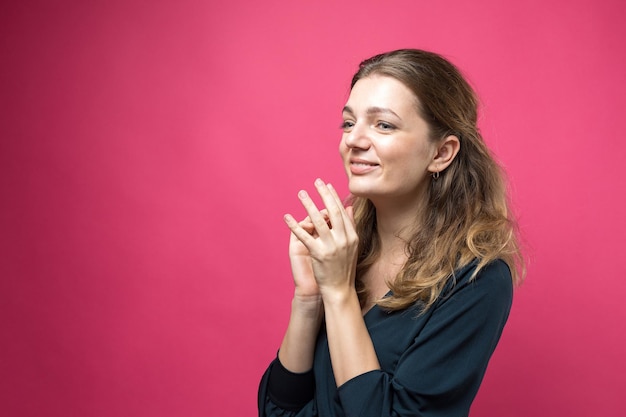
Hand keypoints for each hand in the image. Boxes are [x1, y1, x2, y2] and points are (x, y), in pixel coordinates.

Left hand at [284, 179, 357, 298]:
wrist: (340, 289)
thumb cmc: (344, 268)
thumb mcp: (353, 245)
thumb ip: (351, 225)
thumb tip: (349, 207)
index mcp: (352, 236)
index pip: (342, 211)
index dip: (334, 197)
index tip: (327, 184)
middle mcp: (343, 239)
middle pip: (332, 212)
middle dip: (323, 195)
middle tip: (316, 181)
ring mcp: (331, 247)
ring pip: (318, 221)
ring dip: (309, 205)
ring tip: (301, 194)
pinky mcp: (319, 254)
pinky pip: (305, 236)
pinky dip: (295, 226)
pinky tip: (287, 217)